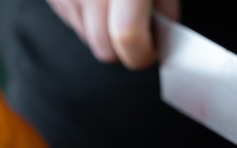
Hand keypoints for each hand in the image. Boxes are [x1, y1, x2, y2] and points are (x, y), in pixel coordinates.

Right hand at [46, 0, 179, 68]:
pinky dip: (85, 16)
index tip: (150, 53)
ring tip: (114, 4)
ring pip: (86, 38)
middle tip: (136, 29)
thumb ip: (165, 9)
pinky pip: (71, 20)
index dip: (142, 54)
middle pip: (103, 49)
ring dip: (103, 32)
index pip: (128, 37)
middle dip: (123, 50)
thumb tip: (163, 39)